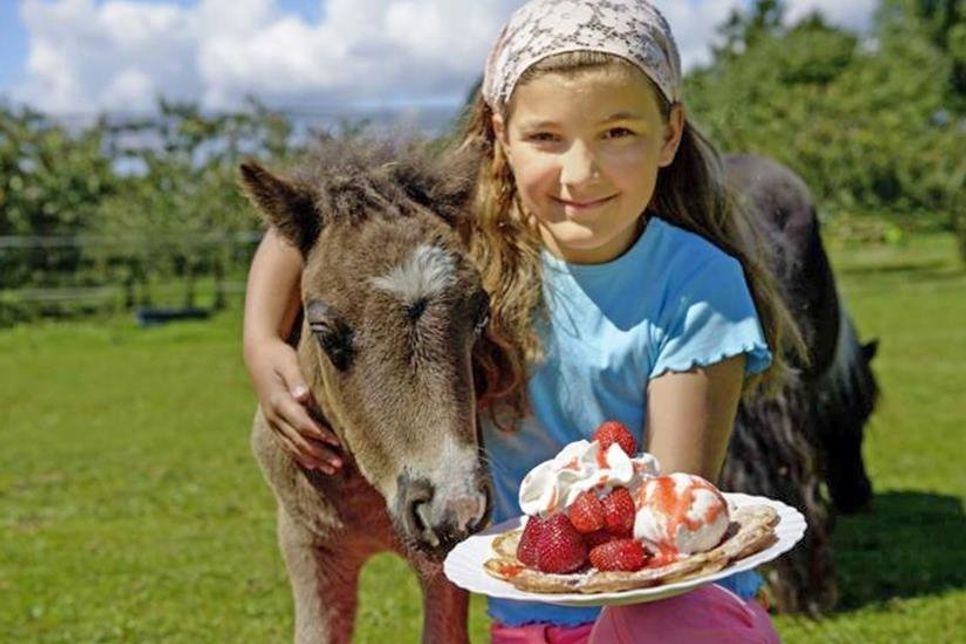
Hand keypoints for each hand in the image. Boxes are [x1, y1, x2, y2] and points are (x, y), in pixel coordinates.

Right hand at [246, 338, 342, 473]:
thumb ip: (296, 379)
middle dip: (320, 453)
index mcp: (278, 401)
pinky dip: (300, 456)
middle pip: (299, 440)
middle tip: (339, 463)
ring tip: (333, 469)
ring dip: (313, 459)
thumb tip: (303, 396)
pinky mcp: (274, 424)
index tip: (336, 442)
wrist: (258, 355)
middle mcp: (273, 416)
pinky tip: (314, 465)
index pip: (301, 423)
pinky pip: (286, 445)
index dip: (319, 433)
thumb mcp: (288, 362)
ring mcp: (272, 422)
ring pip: (293, 446)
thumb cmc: (278, 357)